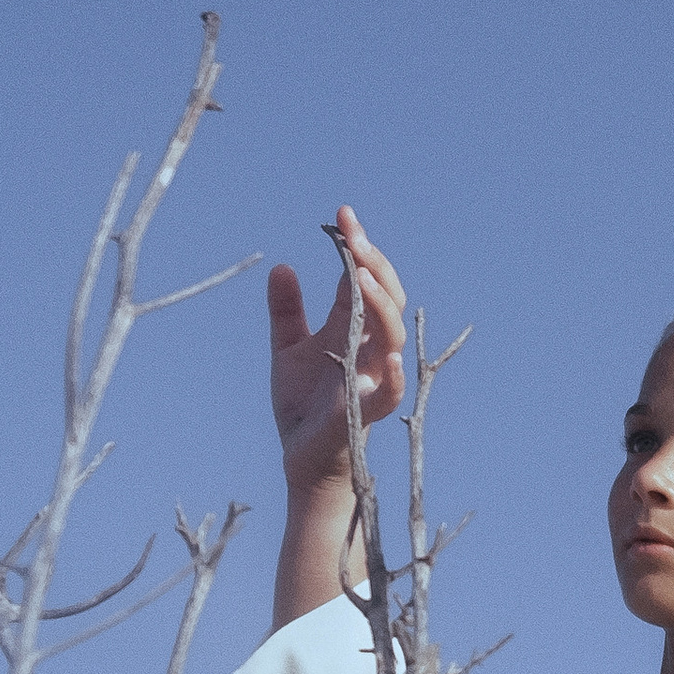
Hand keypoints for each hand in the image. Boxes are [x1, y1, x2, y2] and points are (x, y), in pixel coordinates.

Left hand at [267, 206, 406, 500]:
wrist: (302, 458)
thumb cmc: (302, 406)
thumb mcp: (287, 350)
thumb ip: (287, 311)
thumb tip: (281, 266)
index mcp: (351, 328)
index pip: (363, 279)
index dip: (357, 247)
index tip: (342, 215)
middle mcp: (368, 347)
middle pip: (385, 297)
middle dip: (373, 264)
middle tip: (352, 236)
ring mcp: (372, 376)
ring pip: (390, 333)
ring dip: (379, 304)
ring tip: (360, 276)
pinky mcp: (367, 409)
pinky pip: (390, 391)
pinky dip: (391, 374)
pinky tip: (385, 354)